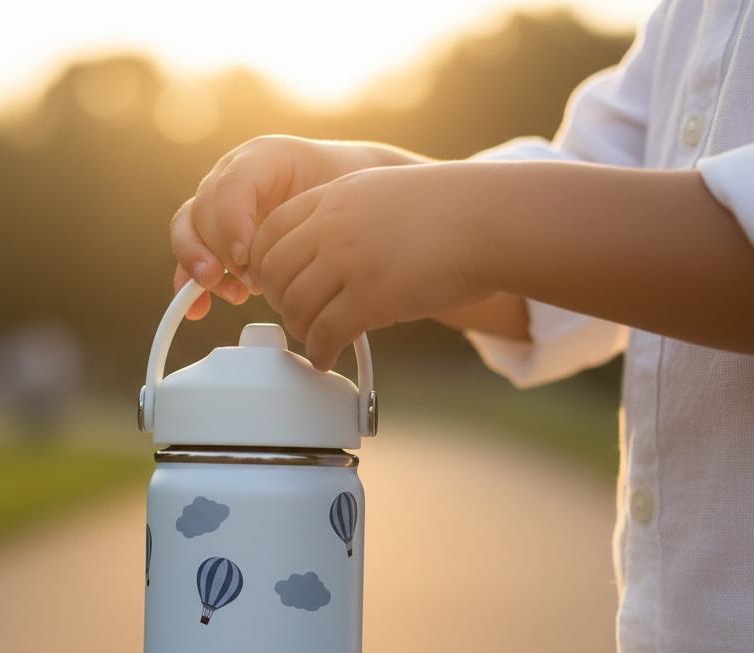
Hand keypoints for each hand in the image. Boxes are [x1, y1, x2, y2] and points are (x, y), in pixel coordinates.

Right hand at [170, 136, 424, 319]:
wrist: (353, 199)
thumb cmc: (350, 194)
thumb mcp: (341, 197)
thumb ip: (311, 220)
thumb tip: (273, 261)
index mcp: (264, 158)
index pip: (230, 186)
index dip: (230, 223)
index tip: (245, 258)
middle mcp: (233, 177)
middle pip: (201, 209)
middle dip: (215, 249)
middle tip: (242, 279)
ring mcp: (221, 206)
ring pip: (187, 230)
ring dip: (197, 265)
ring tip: (228, 292)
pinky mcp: (217, 237)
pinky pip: (192, 258)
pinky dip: (190, 285)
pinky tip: (200, 309)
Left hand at [250, 162, 492, 369]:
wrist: (489, 220)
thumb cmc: (449, 210)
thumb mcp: (381, 192)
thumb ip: (344, 217)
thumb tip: (321, 253)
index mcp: (332, 197)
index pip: (268, 233)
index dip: (265, 266)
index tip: (277, 284)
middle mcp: (332, 226)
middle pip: (275, 273)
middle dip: (281, 301)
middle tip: (299, 315)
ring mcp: (349, 261)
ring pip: (295, 306)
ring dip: (301, 329)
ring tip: (316, 338)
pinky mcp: (370, 297)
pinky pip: (324, 333)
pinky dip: (319, 352)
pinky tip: (327, 358)